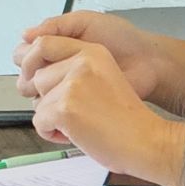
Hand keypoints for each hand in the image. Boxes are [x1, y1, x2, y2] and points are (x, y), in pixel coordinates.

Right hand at [16, 10, 184, 110]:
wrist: (147, 63)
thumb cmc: (121, 39)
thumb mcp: (86, 22)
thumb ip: (56, 25)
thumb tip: (26, 34)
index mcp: (55, 47)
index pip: (23, 52)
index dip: (26, 55)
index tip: (38, 54)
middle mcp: (56, 69)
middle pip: (23, 76)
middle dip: (29, 74)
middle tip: (47, 72)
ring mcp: (65, 90)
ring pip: (33, 96)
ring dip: (40, 92)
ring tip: (59, 87)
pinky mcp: (76, 108)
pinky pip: (52, 113)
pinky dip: (51, 109)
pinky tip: (64, 103)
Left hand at [24, 37, 184, 185]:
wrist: (146, 141)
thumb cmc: (128, 119)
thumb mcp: (105, 78)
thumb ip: (76, 71)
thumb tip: (38, 76)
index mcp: (93, 52)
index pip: (45, 44)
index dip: (38, 66)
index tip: (44, 83)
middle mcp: (82, 63)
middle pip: (38, 77)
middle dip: (49, 100)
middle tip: (76, 114)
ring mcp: (73, 84)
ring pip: (37, 102)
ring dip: (51, 118)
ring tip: (80, 125)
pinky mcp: (65, 108)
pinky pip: (39, 122)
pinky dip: (51, 134)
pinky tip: (77, 135)